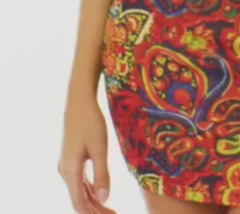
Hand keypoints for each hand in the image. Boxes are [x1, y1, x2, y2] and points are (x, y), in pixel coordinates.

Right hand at [57, 89, 116, 213]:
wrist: (79, 101)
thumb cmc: (90, 122)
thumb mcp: (100, 147)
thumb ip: (102, 173)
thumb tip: (105, 198)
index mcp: (70, 171)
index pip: (79, 203)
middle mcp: (65, 171)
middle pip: (79, 199)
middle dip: (95, 210)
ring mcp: (66, 165)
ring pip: (79, 191)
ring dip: (93, 202)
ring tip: (110, 209)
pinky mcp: (70, 159)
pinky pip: (79, 181)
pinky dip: (90, 191)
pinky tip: (100, 194)